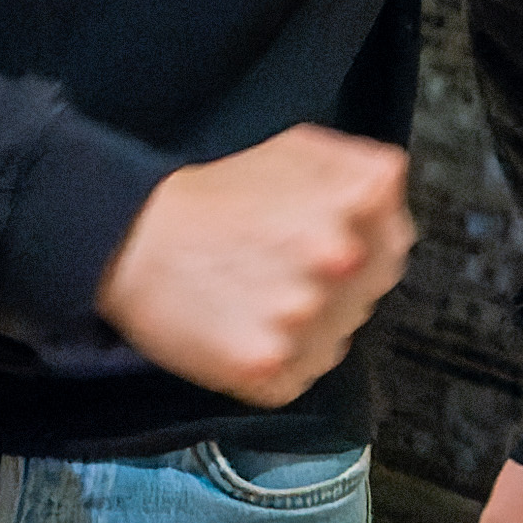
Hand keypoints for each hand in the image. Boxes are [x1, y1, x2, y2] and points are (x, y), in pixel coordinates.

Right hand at [96, 126, 410, 406]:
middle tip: (279, 264)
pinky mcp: (271, 370)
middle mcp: (339, 259)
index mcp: (355, 200)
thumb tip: (393, 193)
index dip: (360, 241)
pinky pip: (298, 374)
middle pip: (367, 287)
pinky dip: (277, 359)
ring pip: (335, 334)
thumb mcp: (297, 149)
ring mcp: (306, 319)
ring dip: (308, 323)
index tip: (320, 235)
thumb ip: (363, 169)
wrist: (128, 241)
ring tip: (256, 294)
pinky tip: (243, 326)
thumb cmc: (215, 196)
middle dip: (336, 280)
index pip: (394, 238)